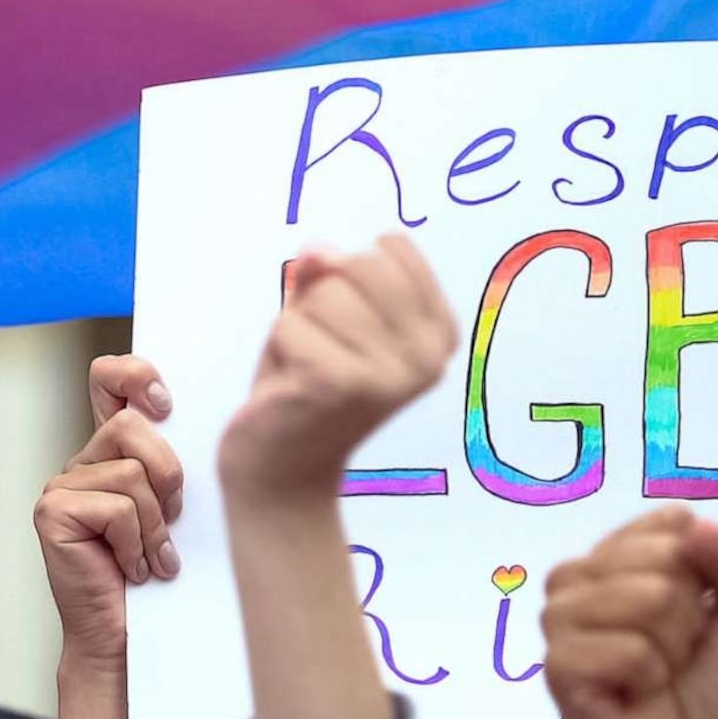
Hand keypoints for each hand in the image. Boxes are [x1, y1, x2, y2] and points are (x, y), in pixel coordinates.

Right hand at [34, 355, 183, 669]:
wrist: (125, 634)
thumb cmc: (157, 572)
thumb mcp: (176, 507)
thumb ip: (176, 464)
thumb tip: (214, 425)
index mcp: (112, 450)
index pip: (109, 379)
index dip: (134, 373)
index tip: (166, 402)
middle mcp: (83, 460)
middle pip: (131, 424)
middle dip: (167, 475)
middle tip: (172, 520)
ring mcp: (62, 485)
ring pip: (131, 473)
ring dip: (155, 525)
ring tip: (151, 557)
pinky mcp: (52, 511)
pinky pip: (116, 508)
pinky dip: (135, 544)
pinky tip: (131, 570)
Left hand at [217, 235, 455, 500]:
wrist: (285, 470)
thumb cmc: (308, 381)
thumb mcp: (325, 312)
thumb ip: (327, 272)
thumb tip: (317, 252)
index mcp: (439, 333)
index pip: (393, 248)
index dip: (352, 272)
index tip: (351, 324)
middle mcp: (428, 357)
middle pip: (358, 263)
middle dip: (322, 296)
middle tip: (322, 346)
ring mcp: (389, 373)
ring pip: (322, 293)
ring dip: (298, 324)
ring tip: (306, 367)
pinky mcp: (341, 384)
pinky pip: (289, 324)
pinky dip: (279, 346)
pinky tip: (292, 384)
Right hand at [545, 508, 717, 718]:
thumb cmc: (708, 696)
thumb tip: (698, 524)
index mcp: (620, 558)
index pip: (672, 519)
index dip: (703, 570)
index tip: (699, 614)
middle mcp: (581, 577)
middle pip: (664, 555)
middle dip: (692, 615)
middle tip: (676, 655)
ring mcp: (561, 619)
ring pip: (649, 597)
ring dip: (673, 649)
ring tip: (656, 677)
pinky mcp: (557, 663)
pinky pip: (628, 648)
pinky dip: (649, 679)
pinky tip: (633, 697)